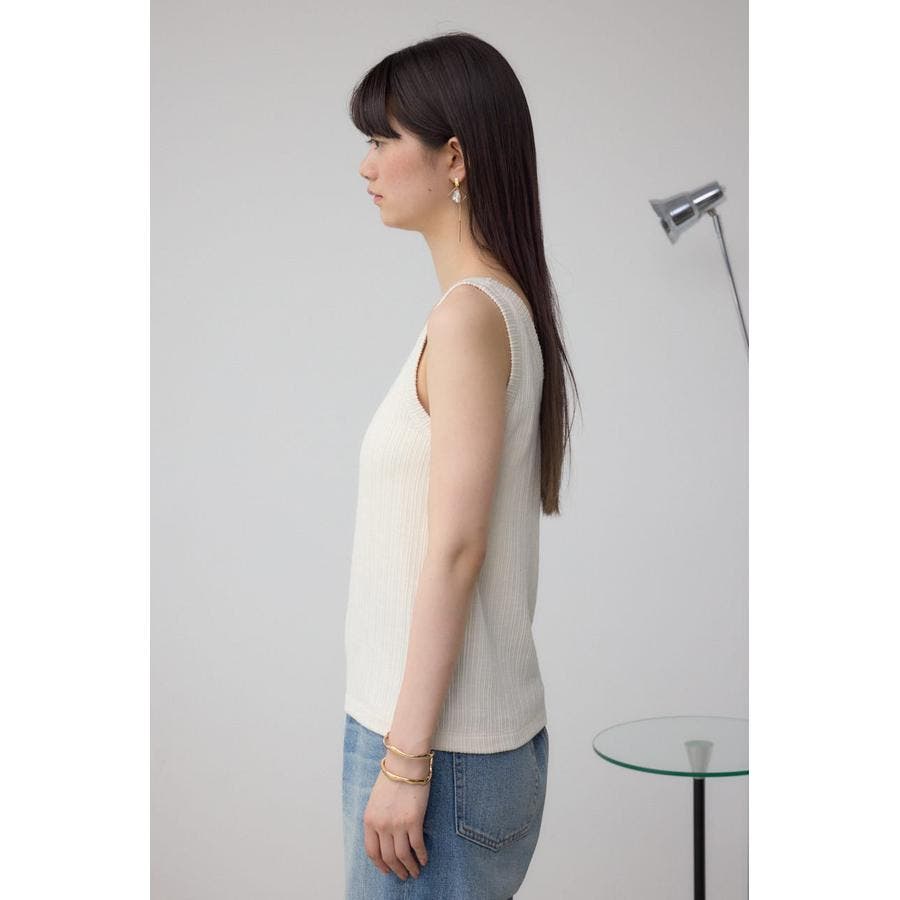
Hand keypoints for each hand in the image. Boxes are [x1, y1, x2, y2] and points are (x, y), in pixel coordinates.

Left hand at [363, 754, 430, 880]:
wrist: (405, 762)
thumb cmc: (392, 777)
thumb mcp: (376, 800)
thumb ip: (377, 819)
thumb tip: (384, 838)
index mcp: (369, 820)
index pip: (372, 851)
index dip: (379, 864)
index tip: (386, 870)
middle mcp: (381, 825)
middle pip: (388, 857)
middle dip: (396, 870)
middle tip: (403, 875)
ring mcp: (397, 824)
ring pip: (403, 856)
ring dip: (410, 867)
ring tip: (415, 871)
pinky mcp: (414, 820)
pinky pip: (417, 846)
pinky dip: (421, 856)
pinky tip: (424, 859)